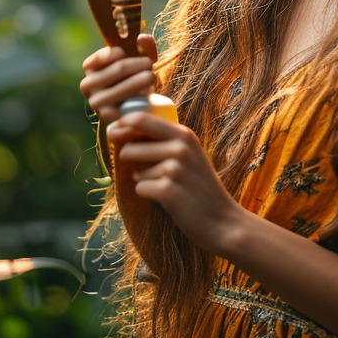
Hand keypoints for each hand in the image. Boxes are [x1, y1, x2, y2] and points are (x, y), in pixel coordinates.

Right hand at [79, 34, 157, 123]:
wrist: (133, 102)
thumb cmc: (134, 74)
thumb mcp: (139, 57)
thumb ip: (143, 46)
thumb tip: (143, 38)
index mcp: (90, 67)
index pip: (101, 56)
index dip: (119, 52)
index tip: (130, 51)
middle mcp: (87, 84)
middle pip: (120, 68)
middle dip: (140, 64)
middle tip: (150, 63)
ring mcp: (95, 101)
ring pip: (124, 87)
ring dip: (142, 80)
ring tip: (151, 77)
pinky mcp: (106, 115)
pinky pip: (125, 104)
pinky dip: (139, 98)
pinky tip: (146, 94)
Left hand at [108, 110, 245, 256]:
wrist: (223, 220)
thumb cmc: (199, 186)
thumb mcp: (188, 154)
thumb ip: (163, 140)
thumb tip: (118, 130)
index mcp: (184, 134)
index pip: (139, 118)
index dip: (120, 125)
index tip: (114, 133)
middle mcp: (180, 147)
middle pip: (130, 147)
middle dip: (130, 160)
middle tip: (147, 171)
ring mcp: (174, 168)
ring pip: (135, 171)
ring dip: (144, 180)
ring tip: (166, 186)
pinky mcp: (167, 190)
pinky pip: (140, 188)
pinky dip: (148, 195)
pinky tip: (167, 199)